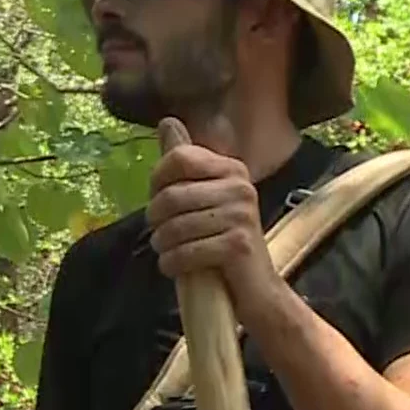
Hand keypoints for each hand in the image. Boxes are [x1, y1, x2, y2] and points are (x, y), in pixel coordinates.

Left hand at [147, 117, 282, 314]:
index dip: (157, 182)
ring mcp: (242, 215)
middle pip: (170, 196)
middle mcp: (240, 187)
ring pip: (174, 227)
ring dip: (162, 245)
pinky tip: (175, 266)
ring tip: (168, 251)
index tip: (159, 201)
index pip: (178, 159)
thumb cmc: (219, 239)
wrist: (254, 288)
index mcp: (231, 169)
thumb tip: (167, 121)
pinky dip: (171, 263)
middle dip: (155, 220)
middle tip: (162, 234)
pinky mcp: (239, 245)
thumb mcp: (201, 196)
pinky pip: (185, 251)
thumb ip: (183, 161)